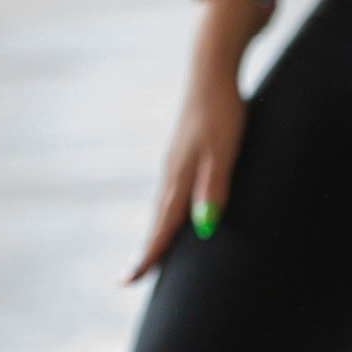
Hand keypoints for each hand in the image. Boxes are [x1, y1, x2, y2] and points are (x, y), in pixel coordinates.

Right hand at [126, 70, 246, 282]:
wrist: (211, 69)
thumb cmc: (223, 110)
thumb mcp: (224, 150)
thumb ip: (215, 187)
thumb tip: (205, 227)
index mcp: (178, 175)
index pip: (161, 225)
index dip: (148, 255)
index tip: (127, 282)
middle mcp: (170, 172)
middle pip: (156, 219)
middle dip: (146, 250)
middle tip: (130, 279)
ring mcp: (174, 161)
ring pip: (162, 205)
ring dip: (156, 231)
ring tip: (150, 254)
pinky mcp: (183, 153)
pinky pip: (171, 192)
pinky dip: (166, 212)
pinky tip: (174, 213)